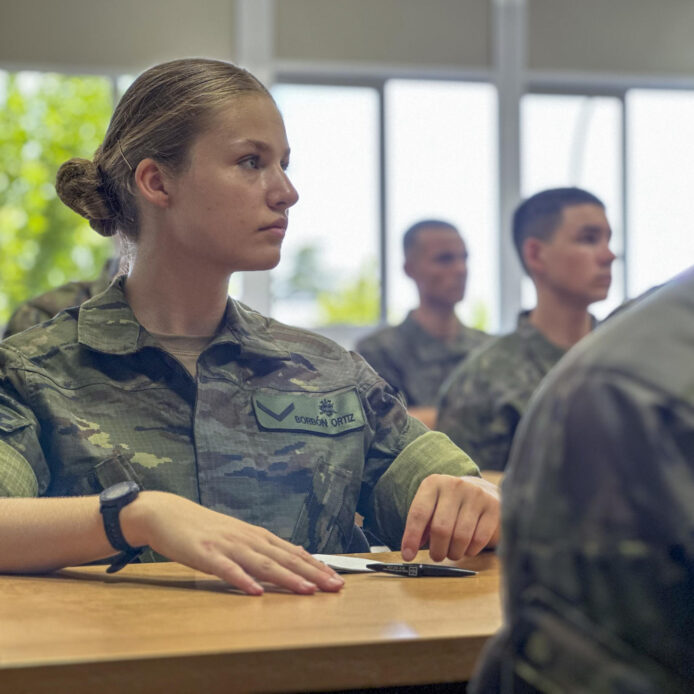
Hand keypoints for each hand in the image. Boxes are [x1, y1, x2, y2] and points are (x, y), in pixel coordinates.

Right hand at [122, 491, 344, 595]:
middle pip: (285, 558)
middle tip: (335, 586)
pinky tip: (256, 591)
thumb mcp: (239, 535)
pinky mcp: (206, 554)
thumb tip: (296, 552)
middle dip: (312, 573)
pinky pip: (226, 569)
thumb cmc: (205, 528)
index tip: (337, 579)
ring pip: (262, 563)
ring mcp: (227, 546)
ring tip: (307, 590)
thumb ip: (265, 546)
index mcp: (256, 536)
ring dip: (286, 577)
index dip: (316, 566)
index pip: (292, 552)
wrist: (167, 514)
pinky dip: (242, 580)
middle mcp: (247, 539)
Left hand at [400, 475, 499, 561]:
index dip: (411, 537)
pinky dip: (470, 550)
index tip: (408, 555)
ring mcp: (476, 494)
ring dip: (454, 553)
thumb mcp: (431, 508)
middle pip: (441, 528)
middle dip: (437, 550)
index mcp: (433, 483)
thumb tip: (409, 551)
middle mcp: (454, 485)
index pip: (419, 513)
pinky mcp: (493, 507)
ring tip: (452, 552)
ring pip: (461, 536)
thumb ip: (420, 527)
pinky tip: (467, 548)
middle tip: (437, 556)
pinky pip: (479, 539)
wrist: (482, 491)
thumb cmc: (450, 505)